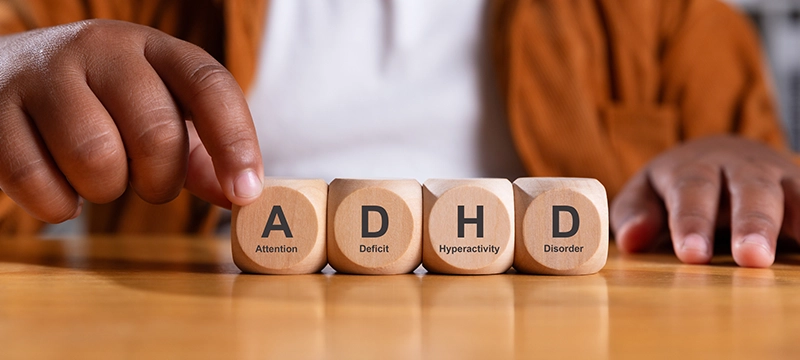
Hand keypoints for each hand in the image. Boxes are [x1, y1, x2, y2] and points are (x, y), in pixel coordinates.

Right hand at [0, 20, 263, 222]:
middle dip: (159, 180)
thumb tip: (241, 195)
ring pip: (96, 158)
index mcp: (156, 48)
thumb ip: (203, 155)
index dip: (235, 142)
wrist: (5, 77)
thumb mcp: (160, 114)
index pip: (210, 86)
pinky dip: (55, 203)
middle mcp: (103, 48)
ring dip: (105, 190)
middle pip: (156, 132)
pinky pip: (36, 180)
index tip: (246, 191)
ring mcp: (45, 73)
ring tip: (98, 176)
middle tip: (145, 184)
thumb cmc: (103, 105)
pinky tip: (57, 185)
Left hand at [611, 135, 799, 266]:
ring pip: (792, 194)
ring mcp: (777, 176)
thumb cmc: (673, 186)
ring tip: (798, 251)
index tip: (692, 255)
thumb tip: (631, 239)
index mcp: (693, 166)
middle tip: (752, 257)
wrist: (719, 154)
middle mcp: (740, 165)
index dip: (692, 222)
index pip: (692, 190)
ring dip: (799, 222)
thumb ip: (633, 214)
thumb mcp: (645, 193)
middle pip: (750, 189)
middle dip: (753, 223)